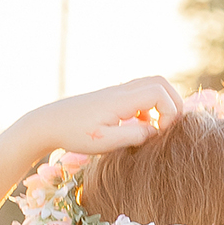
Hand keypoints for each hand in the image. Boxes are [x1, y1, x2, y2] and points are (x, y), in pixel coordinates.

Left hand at [27, 75, 184, 159]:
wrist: (50, 123)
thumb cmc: (74, 134)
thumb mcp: (104, 142)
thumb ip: (133, 136)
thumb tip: (156, 131)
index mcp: (120, 100)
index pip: (159, 93)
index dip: (169, 112)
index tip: (161, 133)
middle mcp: (121, 91)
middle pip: (160, 82)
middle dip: (173, 103)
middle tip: (169, 127)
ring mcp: (118, 92)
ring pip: (152, 85)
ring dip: (163, 103)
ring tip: (160, 127)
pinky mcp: (114, 97)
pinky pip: (141, 93)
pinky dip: (151, 107)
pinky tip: (142, 126)